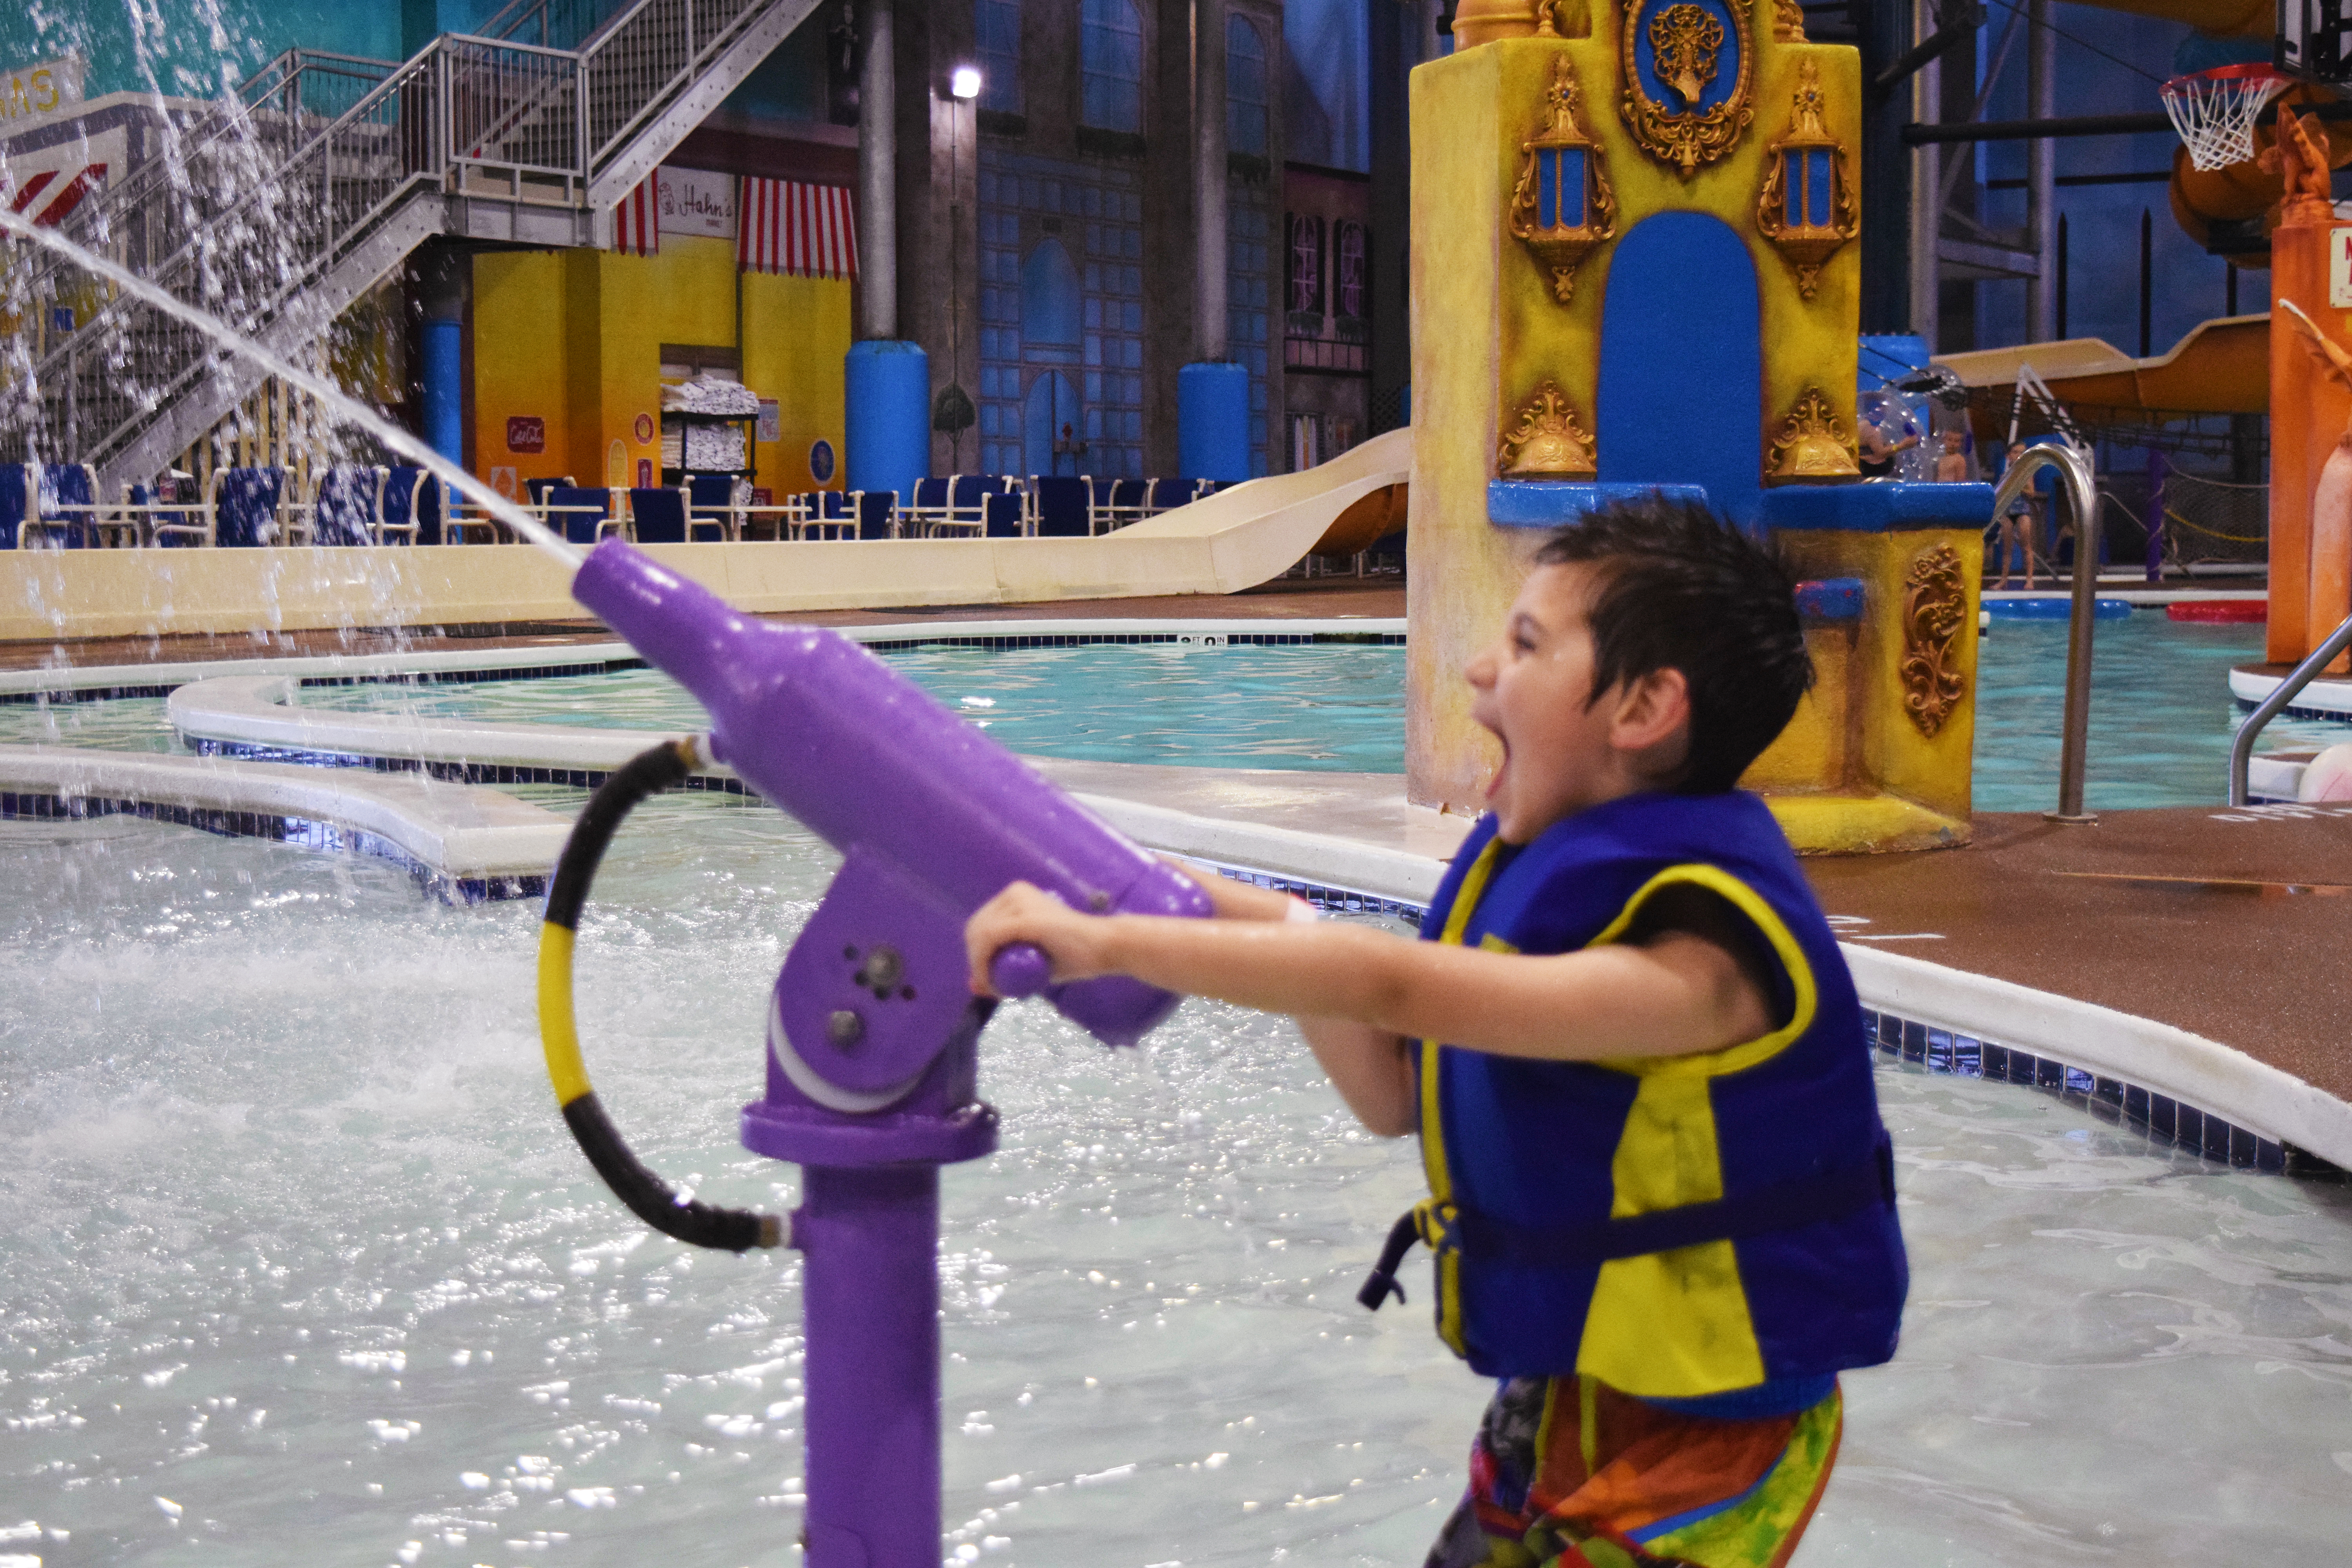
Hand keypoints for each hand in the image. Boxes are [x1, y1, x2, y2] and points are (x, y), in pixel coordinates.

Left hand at [965, 881, 1112, 995]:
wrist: (1105, 948)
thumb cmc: (1076, 954)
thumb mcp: (1033, 963)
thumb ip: (1008, 970)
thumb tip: (975, 986)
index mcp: (1016, 896)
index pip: (981, 926)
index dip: (976, 955)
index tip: (984, 981)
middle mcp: (1014, 893)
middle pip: (975, 929)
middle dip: (975, 961)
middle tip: (987, 987)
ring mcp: (1019, 903)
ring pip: (979, 935)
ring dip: (978, 965)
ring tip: (994, 987)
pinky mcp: (1025, 918)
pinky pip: (990, 939)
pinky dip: (983, 963)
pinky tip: (991, 981)